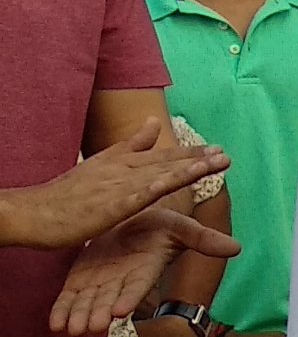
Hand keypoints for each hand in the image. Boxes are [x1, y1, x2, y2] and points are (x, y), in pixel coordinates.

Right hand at [1, 120, 228, 250]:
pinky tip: (179, 181)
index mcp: (118, 162)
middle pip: (165, 161)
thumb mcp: (99, 166)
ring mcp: (116, 186)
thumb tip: (154, 124)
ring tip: (218, 162)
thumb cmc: (64, 195)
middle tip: (226, 154)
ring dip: (190, 167)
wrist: (32, 213)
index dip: (189, 153)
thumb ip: (129, 146)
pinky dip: (160, 186)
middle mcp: (120, 169)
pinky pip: (140, 194)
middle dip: (198, 158)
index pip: (160, 155)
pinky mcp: (109, 204)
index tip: (216, 149)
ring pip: (159, 174)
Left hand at [48, 202, 243, 336]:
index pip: (138, 286)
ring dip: (79, 316)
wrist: (132, 218)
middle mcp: (123, 281)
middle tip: (89, 327)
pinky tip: (54, 322)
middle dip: (99, 314)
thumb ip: (202, 239)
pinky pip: (71, 297)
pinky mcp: (82, 279)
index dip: (129, 298)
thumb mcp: (180, 226)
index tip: (119, 312)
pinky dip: (63, 309)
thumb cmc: (159, 222)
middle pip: (110, 300)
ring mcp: (101, 282)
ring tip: (69, 329)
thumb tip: (237, 248)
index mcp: (145, 269)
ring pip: (89, 303)